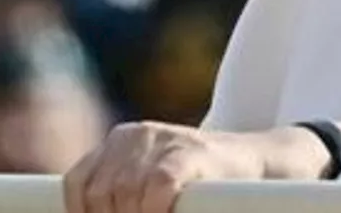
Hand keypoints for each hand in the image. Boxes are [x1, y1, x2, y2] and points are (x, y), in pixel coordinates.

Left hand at [62, 121, 327, 212]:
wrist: (261, 162)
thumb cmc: (206, 183)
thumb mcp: (152, 183)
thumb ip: (123, 193)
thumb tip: (87, 212)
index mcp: (121, 141)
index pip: (78, 185)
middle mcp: (135, 135)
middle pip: (99, 194)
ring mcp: (163, 140)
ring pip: (123, 195)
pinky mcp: (188, 153)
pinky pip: (156, 188)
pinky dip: (156, 209)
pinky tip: (168, 211)